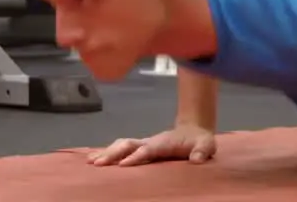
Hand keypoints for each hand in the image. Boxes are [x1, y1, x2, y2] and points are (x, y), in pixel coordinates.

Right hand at [87, 124, 216, 166]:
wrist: (194, 130)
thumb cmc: (199, 140)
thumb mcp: (206, 145)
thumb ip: (202, 151)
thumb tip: (197, 159)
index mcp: (164, 143)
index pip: (148, 150)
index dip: (136, 156)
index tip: (123, 165)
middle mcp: (150, 142)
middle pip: (128, 145)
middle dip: (113, 153)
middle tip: (97, 163)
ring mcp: (143, 144)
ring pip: (121, 145)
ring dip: (106, 152)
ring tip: (90, 162)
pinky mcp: (140, 147)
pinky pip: (121, 149)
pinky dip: (107, 152)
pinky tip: (93, 159)